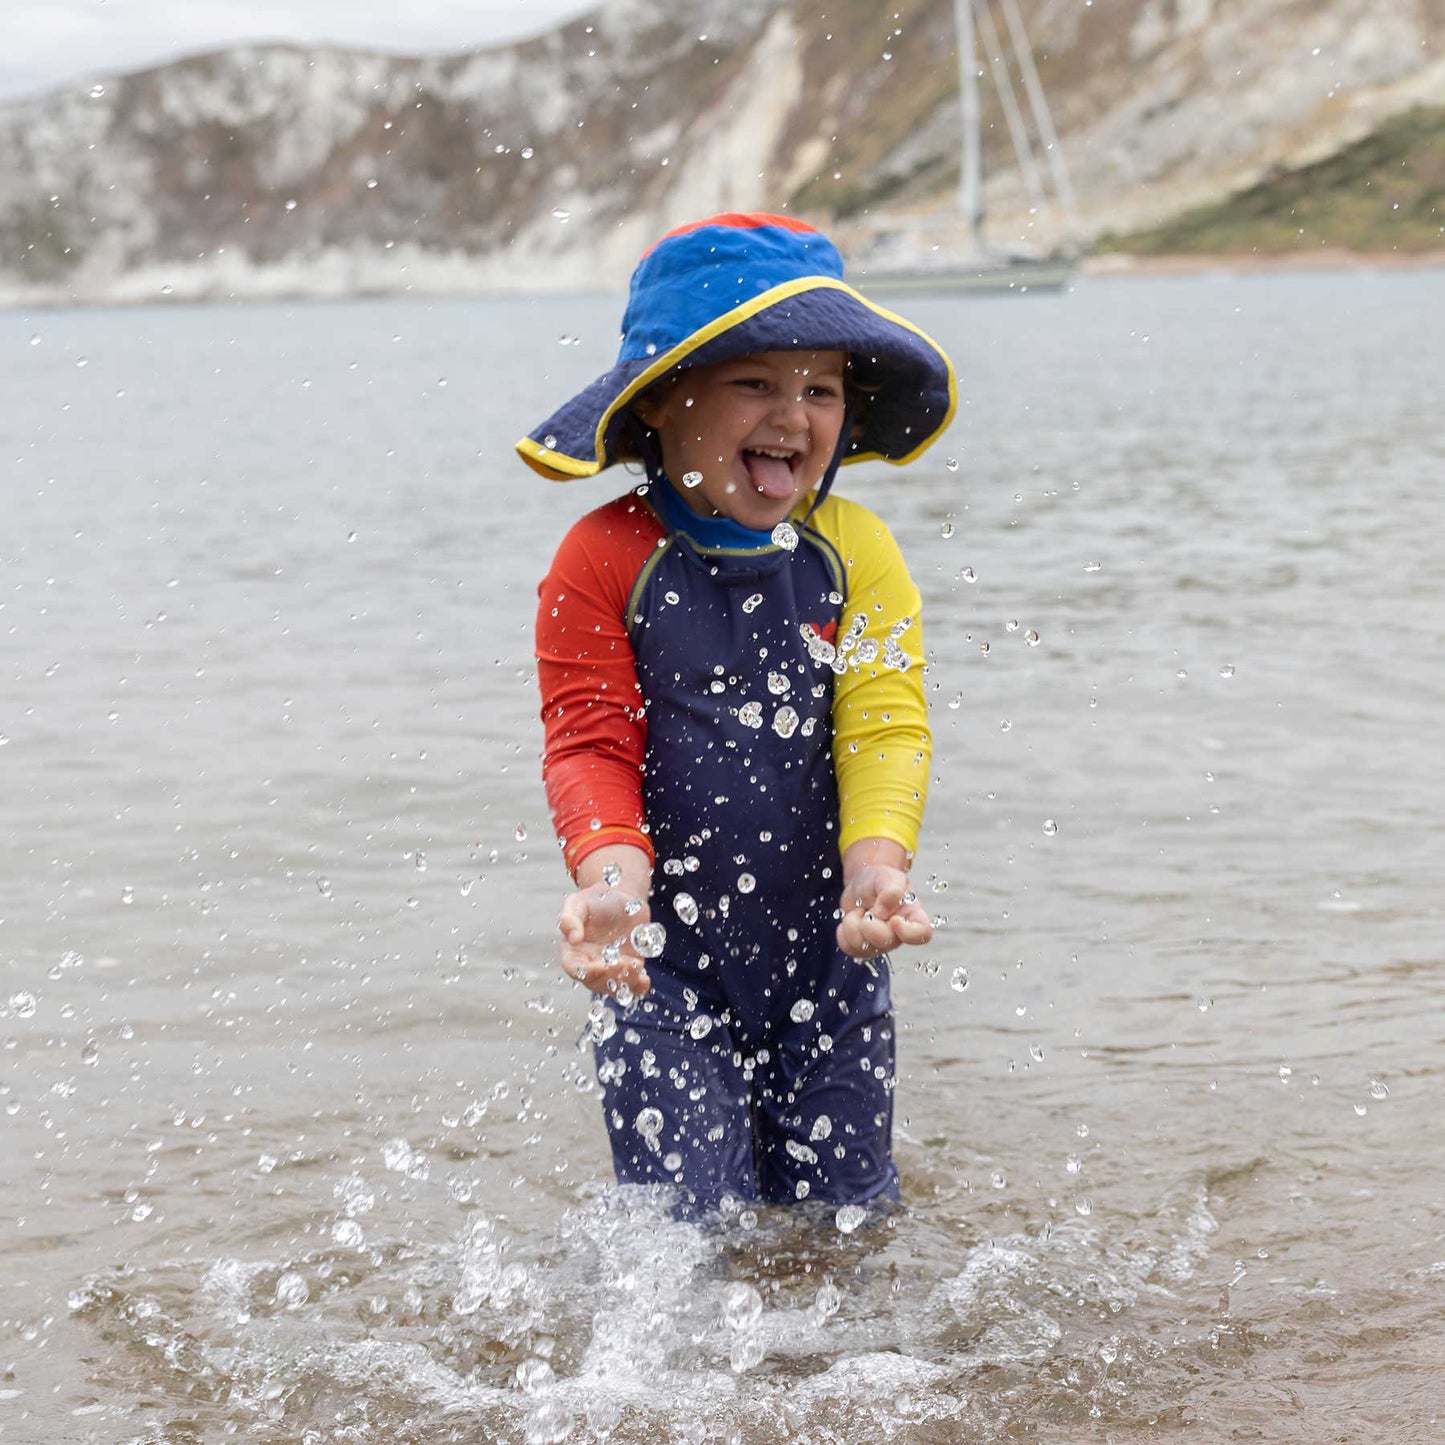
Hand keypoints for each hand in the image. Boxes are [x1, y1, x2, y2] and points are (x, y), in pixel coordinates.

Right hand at [558, 883, 652, 998]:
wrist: (621, 896)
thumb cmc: (596, 899)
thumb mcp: (578, 902)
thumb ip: (570, 918)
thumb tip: (573, 939)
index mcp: (573, 950)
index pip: (574, 968)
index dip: (586, 971)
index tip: (601, 965)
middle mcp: (589, 963)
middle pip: (595, 981)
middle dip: (611, 976)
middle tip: (626, 964)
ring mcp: (609, 968)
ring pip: (613, 987)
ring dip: (625, 982)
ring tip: (637, 965)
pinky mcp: (627, 967)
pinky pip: (631, 985)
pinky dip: (638, 987)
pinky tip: (645, 980)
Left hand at [836, 864, 932, 958]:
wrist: (861, 884)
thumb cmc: (880, 880)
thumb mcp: (887, 877)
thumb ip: (890, 890)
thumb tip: (883, 911)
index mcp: (912, 916)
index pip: (922, 935)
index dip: (908, 932)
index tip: (894, 919)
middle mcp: (898, 935)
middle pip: (886, 943)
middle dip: (869, 924)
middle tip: (866, 909)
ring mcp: (880, 945)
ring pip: (863, 948)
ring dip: (853, 924)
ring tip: (860, 910)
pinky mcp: (862, 948)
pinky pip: (849, 948)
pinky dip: (843, 931)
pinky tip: (852, 919)